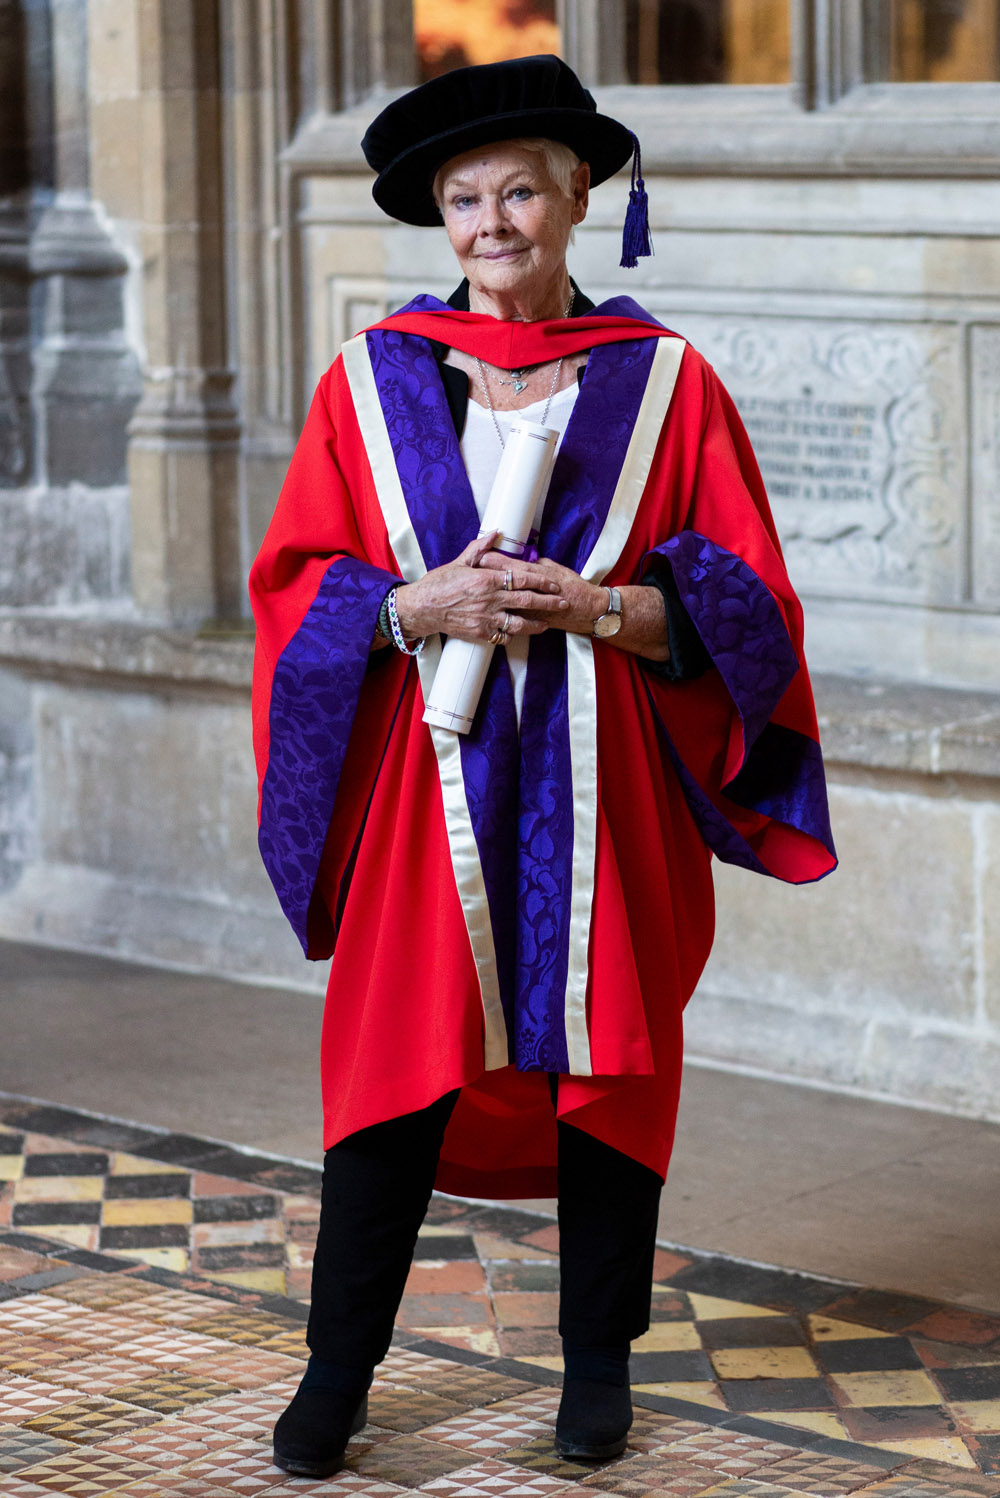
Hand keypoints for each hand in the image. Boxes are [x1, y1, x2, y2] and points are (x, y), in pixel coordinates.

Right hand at [394, 532, 568, 642]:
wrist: (422, 608)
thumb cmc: (438, 584)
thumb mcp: (459, 562)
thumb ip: (480, 548)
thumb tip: (494, 533)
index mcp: (487, 579)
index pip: (524, 579)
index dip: (543, 582)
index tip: (554, 584)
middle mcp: (490, 599)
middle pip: (528, 601)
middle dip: (549, 602)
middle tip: (563, 602)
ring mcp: (486, 618)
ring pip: (520, 622)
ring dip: (537, 623)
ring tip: (547, 623)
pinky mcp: (480, 633)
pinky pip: (503, 635)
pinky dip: (513, 634)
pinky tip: (519, 631)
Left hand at [479, 554, 604, 635]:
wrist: (585, 609)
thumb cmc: (572, 587)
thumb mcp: (554, 567)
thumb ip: (535, 564)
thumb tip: (522, 560)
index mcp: (533, 573)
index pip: (508, 565)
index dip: (492, 560)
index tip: (478, 556)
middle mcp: (528, 590)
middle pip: (502, 581)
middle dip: (484, 577)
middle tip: (468, 573)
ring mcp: (528, 607)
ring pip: (503, 600)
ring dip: (489, 597)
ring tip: (474, 594)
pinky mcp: (529, 620)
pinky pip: (511, 618)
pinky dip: (499, 615)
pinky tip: (488, 614)